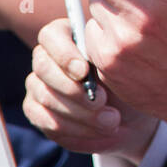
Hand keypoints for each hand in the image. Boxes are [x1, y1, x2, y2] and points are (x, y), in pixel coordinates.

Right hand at [24, 17, 159, 159]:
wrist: (128, 118)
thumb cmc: (124, 84)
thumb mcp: (121, 69)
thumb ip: (103, 57)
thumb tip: (93, 55)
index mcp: (66, 37)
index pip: (51, 36)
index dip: (64, 54)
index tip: (84, 71)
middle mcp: (47, 58)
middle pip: (43, 67)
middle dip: (73, 89)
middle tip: (101, 101)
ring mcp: (38, 85)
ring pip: (46, 97)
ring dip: (81, 112)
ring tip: (111, 120)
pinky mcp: (38, 112)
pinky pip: (47, 121)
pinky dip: (75, 128)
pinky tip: (98, 129)